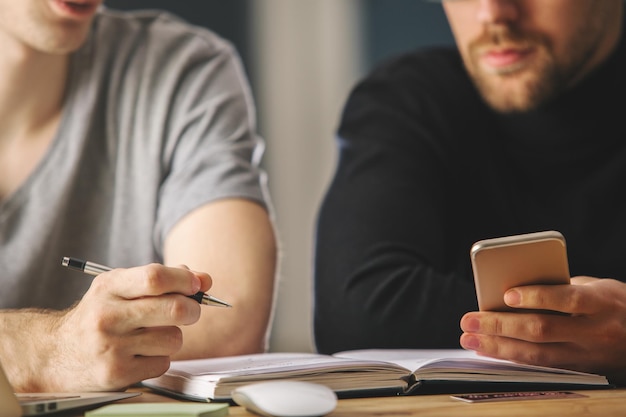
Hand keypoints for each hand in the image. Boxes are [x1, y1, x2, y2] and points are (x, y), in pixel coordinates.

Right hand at [48, 263, 211, 390]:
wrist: (58, 355)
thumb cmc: (99, 315)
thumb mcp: (120, 287)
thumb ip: (161, 279)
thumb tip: (204, 280)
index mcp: (108, 287)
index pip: (155, 277)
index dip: (184, 280)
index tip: (197, 284)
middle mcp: (107, 316)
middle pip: (174, 309)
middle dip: (193, 309)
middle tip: (191, 310)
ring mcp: (112, 347)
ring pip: (174, 338)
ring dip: (173, 336)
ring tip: (153, 335)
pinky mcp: (118, 373)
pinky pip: (163, 362)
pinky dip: (159, 357)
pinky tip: (140, 353)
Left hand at [460, 277, 625, 384]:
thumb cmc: (613, 302)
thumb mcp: (596, 286)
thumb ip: (560, 287)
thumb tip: (515, 289)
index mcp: (601, 303)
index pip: (567, 299)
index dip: (536, 297)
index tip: (506, 295)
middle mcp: (595, 332)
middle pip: (543, 331)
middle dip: (501, 325)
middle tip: (469, 320)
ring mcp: (587, 356)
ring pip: (538, 355)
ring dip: (498, 347)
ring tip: (470, 338)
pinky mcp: (579, 370)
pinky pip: (540, 366)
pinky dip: (511, 358)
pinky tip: (489, 350)